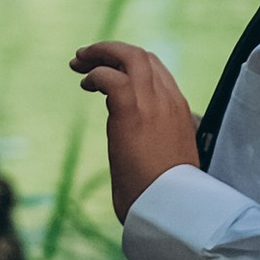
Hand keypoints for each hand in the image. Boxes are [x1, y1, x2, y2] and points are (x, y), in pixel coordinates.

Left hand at [71, 42, 201, 223]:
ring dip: (99, 54)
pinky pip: (110, 76)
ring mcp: (153, 102)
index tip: (109, 72)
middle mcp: (169, 100)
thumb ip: (160, 145)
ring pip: (128, 57)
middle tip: (85, 59)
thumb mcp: (169, 161)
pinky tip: (86, 85)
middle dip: (111, 51)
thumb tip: (146, 150)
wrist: (171, 208)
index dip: (129, 65)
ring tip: (78, 62)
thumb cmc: (166, 195)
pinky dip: (96, 74)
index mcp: (180, 111)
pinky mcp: (132, 110)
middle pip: (141, 56)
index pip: (156, 71)